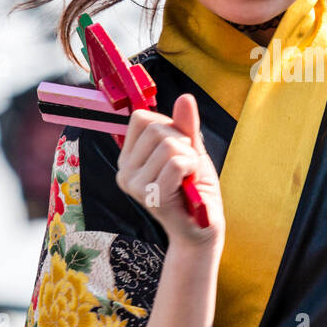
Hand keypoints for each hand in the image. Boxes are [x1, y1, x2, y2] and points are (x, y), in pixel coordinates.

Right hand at [116, 94, 225, 248]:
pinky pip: (176, 163)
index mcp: (128, 157)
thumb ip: (186, 125)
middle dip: (183, 143)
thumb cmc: (195, 190)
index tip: (178, 149)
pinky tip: (189, 185)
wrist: (202, 228)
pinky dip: (192, 168)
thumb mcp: (191, 150)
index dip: (168, 126)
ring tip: (187, 177)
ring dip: (190, 158)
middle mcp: (124, 171)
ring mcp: (134, 185)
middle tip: (186, 167)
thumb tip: (185, 97)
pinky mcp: (150, 197)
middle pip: (156, 129)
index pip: (141, 118)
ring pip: (168, 145)